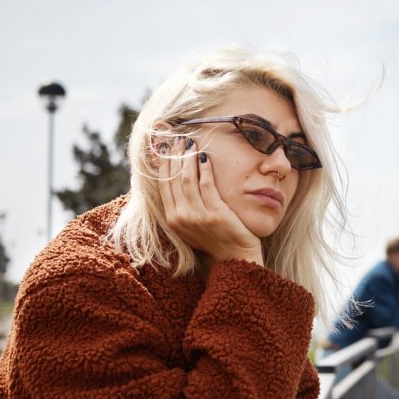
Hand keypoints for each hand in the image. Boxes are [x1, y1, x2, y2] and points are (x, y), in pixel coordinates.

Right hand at [158, 137, 262, 266]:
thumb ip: (182, 206)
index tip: (167, 149)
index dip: (164, 165)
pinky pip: (206, 185)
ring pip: (187, 180)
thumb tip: (176, 179)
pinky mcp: (215, 213)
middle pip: (173, 180)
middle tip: (179, 140)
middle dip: (175, 157)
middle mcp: (180, 218)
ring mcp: (197, 217)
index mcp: (172, 220)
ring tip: (191, 145)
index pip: (163, 186)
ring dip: (188, 159)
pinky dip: (204, 169)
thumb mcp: (191, 225)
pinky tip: (205, 158)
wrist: (235, 258)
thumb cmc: (215, 238)